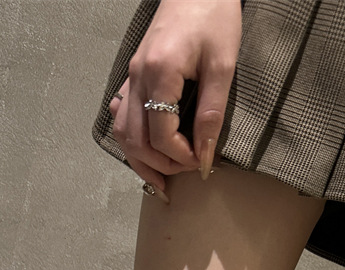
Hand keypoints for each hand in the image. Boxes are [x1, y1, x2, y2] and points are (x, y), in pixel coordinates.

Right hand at [108, 0, 242, 200]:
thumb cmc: (214, 16)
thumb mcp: (222, 65)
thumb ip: (212, 113)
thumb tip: (206, 154)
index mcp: (159, 74)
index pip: (161, 135)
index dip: (180, 157)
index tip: (202, 162)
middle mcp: (138, 77)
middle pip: (136, 140)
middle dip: (161, 165)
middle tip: (186, 173)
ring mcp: (131, 76)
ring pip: (123, 132)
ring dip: (140, 160)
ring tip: (161, 178)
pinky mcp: (134, 75)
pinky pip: (122, 116)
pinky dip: (132, 140)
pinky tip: (145, 151)